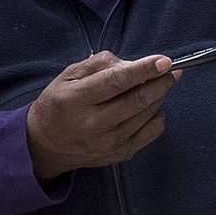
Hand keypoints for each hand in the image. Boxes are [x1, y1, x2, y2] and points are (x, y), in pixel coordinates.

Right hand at [25, 52, 179, 180]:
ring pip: (148, 114)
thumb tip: (132, 63)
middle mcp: (94, 124)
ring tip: (157, 84)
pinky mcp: (120, 154)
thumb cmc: (57, 106)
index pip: (117, 81)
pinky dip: (157, 115)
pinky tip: (149, 106)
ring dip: (159, 95)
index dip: (144, 69)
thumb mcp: (68, 76)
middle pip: (138, 99)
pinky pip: (152, 131)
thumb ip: (100, 64)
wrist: (45, 145)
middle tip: (170, 70)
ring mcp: (109, 142)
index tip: (164, 61)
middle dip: (161, 81)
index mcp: (78, 100)